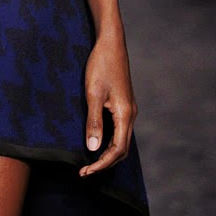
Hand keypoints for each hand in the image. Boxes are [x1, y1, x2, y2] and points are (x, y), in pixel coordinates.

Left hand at [79, 32, 137, 176]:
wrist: (110, 42)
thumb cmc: (100, 65)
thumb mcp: (93, 93)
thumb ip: (94, 121)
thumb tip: (92, 149)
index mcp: (125, 114)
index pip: (117, 150)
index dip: (101, 164)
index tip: (85, 172)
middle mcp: (130, 114)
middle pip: (122, 149)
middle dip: (105, 162)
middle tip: (85, 171)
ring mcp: (128, 108)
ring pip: (121, 140)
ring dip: (107, 152)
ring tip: (88, 160)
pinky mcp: (123, 103)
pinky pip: (119, 129)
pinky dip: (109, 140)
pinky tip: (96, 140)